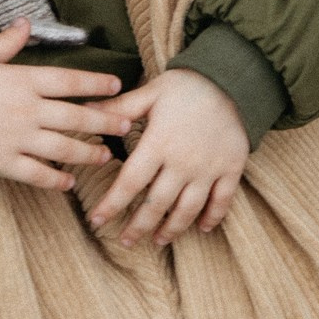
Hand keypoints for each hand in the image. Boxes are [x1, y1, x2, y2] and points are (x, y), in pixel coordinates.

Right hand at [0, 20, 131, 189]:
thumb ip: (6, 44)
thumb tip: (25, 23)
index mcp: (20, 80)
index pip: (69, 80)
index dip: (96, 83)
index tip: (117, 86)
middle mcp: (24, 109)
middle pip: (76, 116)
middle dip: (105, 122)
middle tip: (126, 125)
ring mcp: (15, 138)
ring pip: (63, 148)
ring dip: (88, 153)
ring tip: (105, 157)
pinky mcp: (2, 163)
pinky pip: (37, 174)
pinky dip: (56, 180)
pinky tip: (69, 183)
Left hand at [91, 68, 249, 245]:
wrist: (233, 78)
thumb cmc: (188, 84)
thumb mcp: (151, 92)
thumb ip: (120, 107)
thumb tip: (85, 111)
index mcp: (158, 144)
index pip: (129, 183)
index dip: (111, 205)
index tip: (97, 221)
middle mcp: (182, 162)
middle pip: (156, 205)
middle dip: (138, 226)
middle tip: (125, 240)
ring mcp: (208, 169)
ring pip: (187, 210)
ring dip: (171, 229)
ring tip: (158, 240)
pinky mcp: (231, 169)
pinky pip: (222, 201)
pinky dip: (212, 217)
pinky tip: (202, 229)